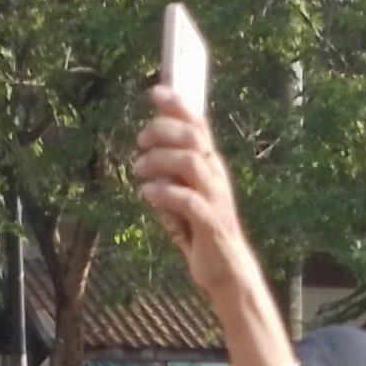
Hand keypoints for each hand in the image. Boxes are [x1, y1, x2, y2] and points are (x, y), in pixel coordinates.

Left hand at [133, 84, 250, 287]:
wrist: (227, 273)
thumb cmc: (204, 234)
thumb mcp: (183, 199)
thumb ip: (169, 177)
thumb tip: (146, 158)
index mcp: (211, 167)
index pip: (199, 125)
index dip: (179, 105)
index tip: (155, 91)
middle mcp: (216, 177)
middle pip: (194, 138)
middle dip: (163, 130)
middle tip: (140, 140)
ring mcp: (215, 199)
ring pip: (191, 162)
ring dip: (160, 160)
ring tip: (138, 169)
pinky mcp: (210, 222)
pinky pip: (186, 199)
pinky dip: (163, 192)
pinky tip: (146, 193)